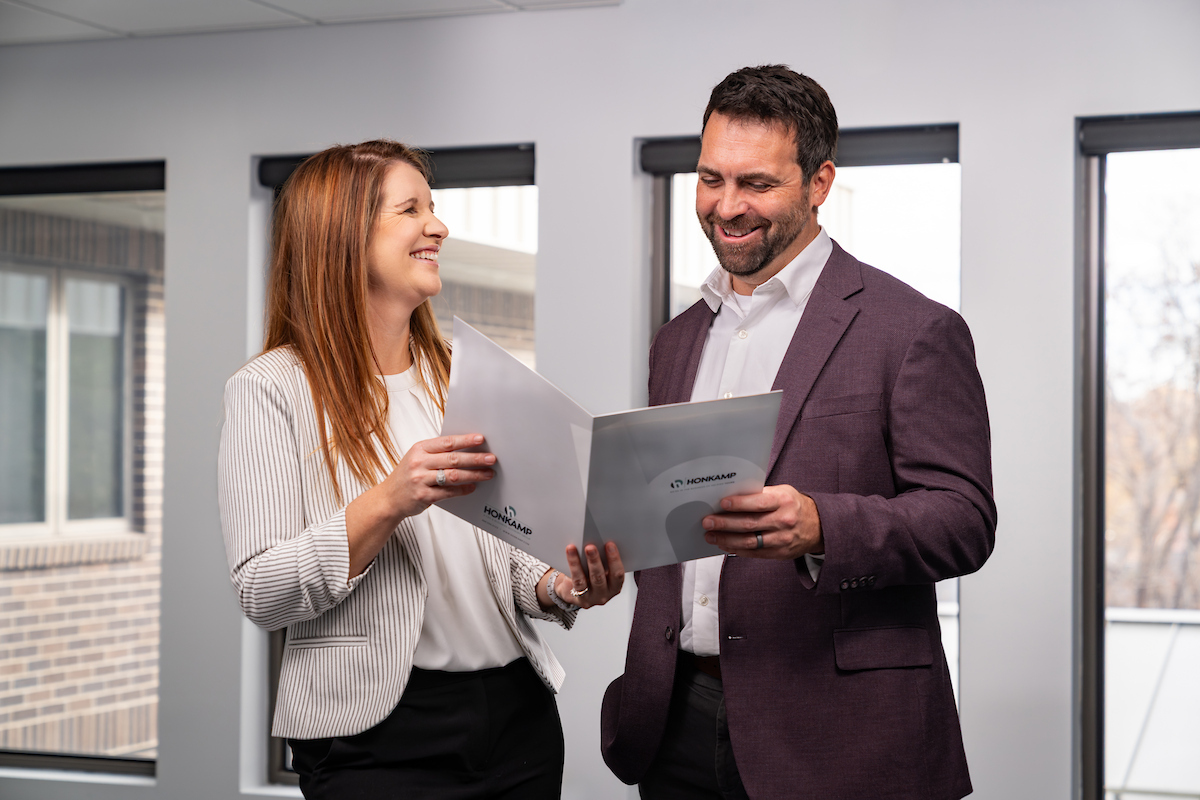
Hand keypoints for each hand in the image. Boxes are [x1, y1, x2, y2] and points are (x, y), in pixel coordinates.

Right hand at [383, 433, 495, 519]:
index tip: (481, 439)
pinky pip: (448, 492)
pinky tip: (473, 487)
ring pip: (453, 476)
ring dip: (474, 474)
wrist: (388, 498)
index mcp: (419, 449)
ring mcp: (420, 480)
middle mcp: (419, 463)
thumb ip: (437, 453)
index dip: (465, 440)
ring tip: (488, 474)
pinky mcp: (424, 496)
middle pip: (453, 459)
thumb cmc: (407, 476)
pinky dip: (463, 489)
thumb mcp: (417, 458)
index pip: (446, 442)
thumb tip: (467, 449)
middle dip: (475, 458)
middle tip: (491, 458)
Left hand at [542, 542, 625, 609]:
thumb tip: (596, 539)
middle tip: (590, 547)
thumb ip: (603, 559)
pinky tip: (569, 553)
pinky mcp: (577, 598)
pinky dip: (570, 565)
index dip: (614, 559)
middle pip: (599, 577)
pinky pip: (572, 581)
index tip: (610, 544)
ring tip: (572, 548)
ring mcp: (590, 597)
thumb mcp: (602, 569)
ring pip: (582, 580)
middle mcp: (605, 594)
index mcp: (615, 585)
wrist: (575, 591)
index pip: (617, 574)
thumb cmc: (591, 575)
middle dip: (594, 560)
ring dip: (577, 563)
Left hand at [702, 484, 822, 559]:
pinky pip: (753, 553)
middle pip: (749, 524)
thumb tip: (732, 497)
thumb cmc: (793, 505)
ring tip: (710, 536)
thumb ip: (760, 494)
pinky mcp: (779, 553)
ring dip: (726, 539)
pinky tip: (724, 544)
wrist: (818, 526)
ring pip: (749, 542)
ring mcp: (782, 539)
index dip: (739, 504)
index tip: (722, 504)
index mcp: (784, 501)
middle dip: (725, 523)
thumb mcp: (783, 492)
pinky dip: (736, 549)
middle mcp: (783, 521)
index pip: (758, 503)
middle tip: (707, 522)